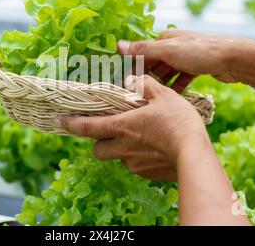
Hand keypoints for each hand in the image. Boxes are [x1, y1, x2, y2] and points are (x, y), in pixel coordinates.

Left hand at [57, 75, 211, 181]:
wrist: (194, 155)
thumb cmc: (178, 122)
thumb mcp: (163, 95)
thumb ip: (144, 85)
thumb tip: (132, 80)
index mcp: (121, 127)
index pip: (87, 127)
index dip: (71, 123)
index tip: (60, 121)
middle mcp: (122, 148)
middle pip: (97, 149)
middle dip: (98, 141)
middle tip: (110, 130)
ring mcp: (133, 163)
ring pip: (117, 158)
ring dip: (120, 149)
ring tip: (138, 138)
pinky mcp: (145, 174)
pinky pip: (134, 165)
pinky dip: (137, 157)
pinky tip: (153, 148)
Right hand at [117, 29, 248, 92]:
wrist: (235, 58)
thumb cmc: (201, 52)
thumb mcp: (168, 51)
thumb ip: (143, 50)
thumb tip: (118, 45)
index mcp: (166, 38)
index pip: (144, 54)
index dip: (135, 68)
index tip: (129, 84)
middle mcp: (175, 46)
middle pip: (155, 64)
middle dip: (148, 78)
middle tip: (140, 95)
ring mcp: (187, 57)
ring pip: (169, 73)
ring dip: (162, 84)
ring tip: (154, 98)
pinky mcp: (198, 67)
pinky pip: (182, 79)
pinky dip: (177, 87)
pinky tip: (173, 97)